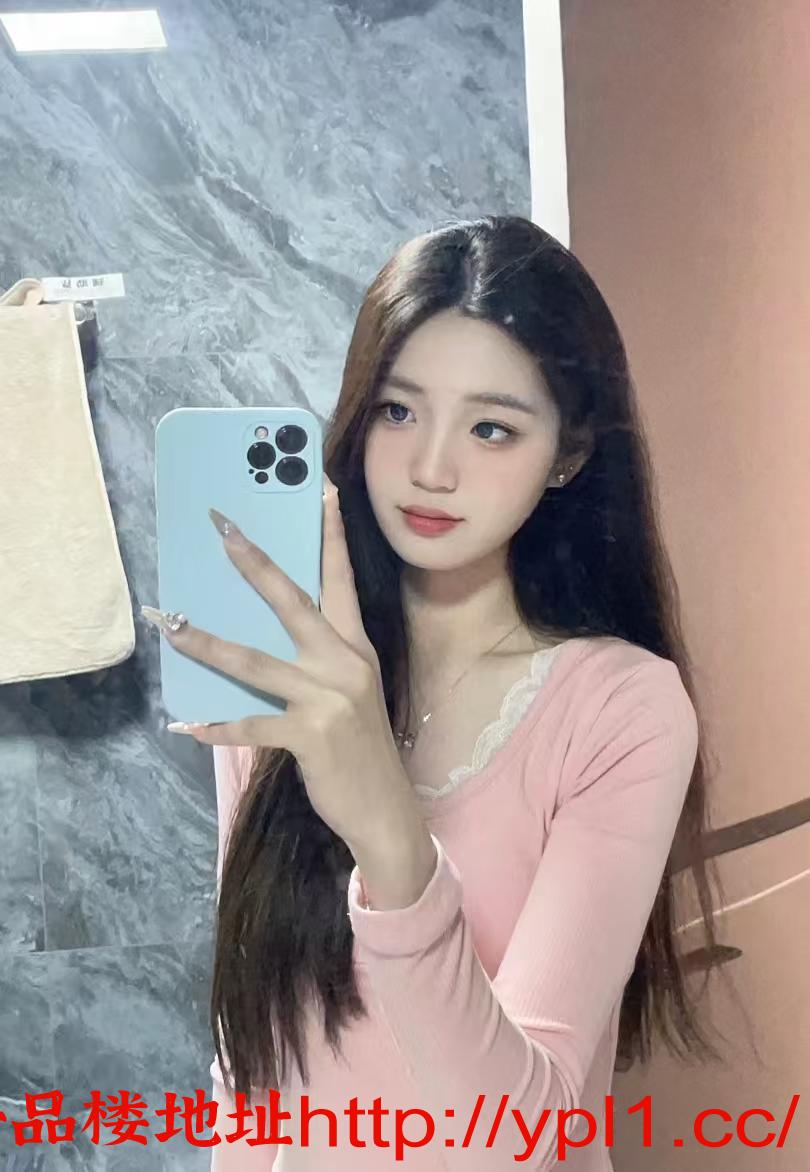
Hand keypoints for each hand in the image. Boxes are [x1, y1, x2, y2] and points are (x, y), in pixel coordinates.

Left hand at [145, 475, 415, 854]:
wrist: (385, 810)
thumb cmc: (359, 747)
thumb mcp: (349, 692)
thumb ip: (316, 660)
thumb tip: (258, 637)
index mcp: (356, 647)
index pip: (340, 579)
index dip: (330, 533)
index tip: (319, 489)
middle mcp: (344, 663)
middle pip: (292, 601)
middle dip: (253, 562)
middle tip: (221, 529)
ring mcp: (327, 698)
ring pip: (254, 661)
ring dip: (206, 642)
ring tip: (171, 625)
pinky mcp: (309, 735)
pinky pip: (249, 724)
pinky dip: (213, 727)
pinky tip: (185, 726)